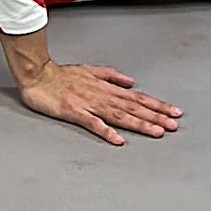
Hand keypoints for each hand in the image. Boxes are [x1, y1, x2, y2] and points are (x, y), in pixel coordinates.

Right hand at [13, 58, 182, 146]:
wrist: (37, 74)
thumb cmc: (61, 75)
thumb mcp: (90, 70)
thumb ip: (111, 76)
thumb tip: (131, 81)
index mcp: (106, 87)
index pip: (137, 97)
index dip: (156, 105)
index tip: (173, 112)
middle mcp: (101, 95)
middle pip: (133, 107)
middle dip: (155, 116)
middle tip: (174, 125)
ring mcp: (89, 104)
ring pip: (119, 115)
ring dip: (139, 124)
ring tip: (157, 132)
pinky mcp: (74, 111)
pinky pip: (92, 123)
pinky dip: (106, 131)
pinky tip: (118, 140)